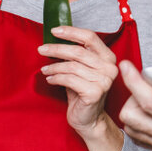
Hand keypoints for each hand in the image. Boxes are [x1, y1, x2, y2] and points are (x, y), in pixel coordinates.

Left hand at [38, 26, 120, 148]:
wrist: (89, 119)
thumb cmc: (83, 92)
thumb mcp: (82, 69)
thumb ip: (76, 54)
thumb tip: (55, 37)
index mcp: (108, 58)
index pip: (90, 37)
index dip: (71, 32)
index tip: (54, 31)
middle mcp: (109, 68)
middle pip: (78, 52)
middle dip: (56, 49)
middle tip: (41, 49)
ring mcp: (104, 81)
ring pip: (71, 66)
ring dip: (54, 67)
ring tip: (45, 70)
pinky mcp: (94, 92)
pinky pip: (69, 79)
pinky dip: (56, 78)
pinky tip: (50, 80)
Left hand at [118, 61, 151, 150]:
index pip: (151, 102)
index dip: (135, 83)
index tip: (126, 68)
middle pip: (132, 115)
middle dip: (130, 96)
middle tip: (141, 85)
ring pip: (132, 129)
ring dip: (131, 112)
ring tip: (141, 99)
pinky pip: (139, 140)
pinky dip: (136, 127)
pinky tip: (145, 116)